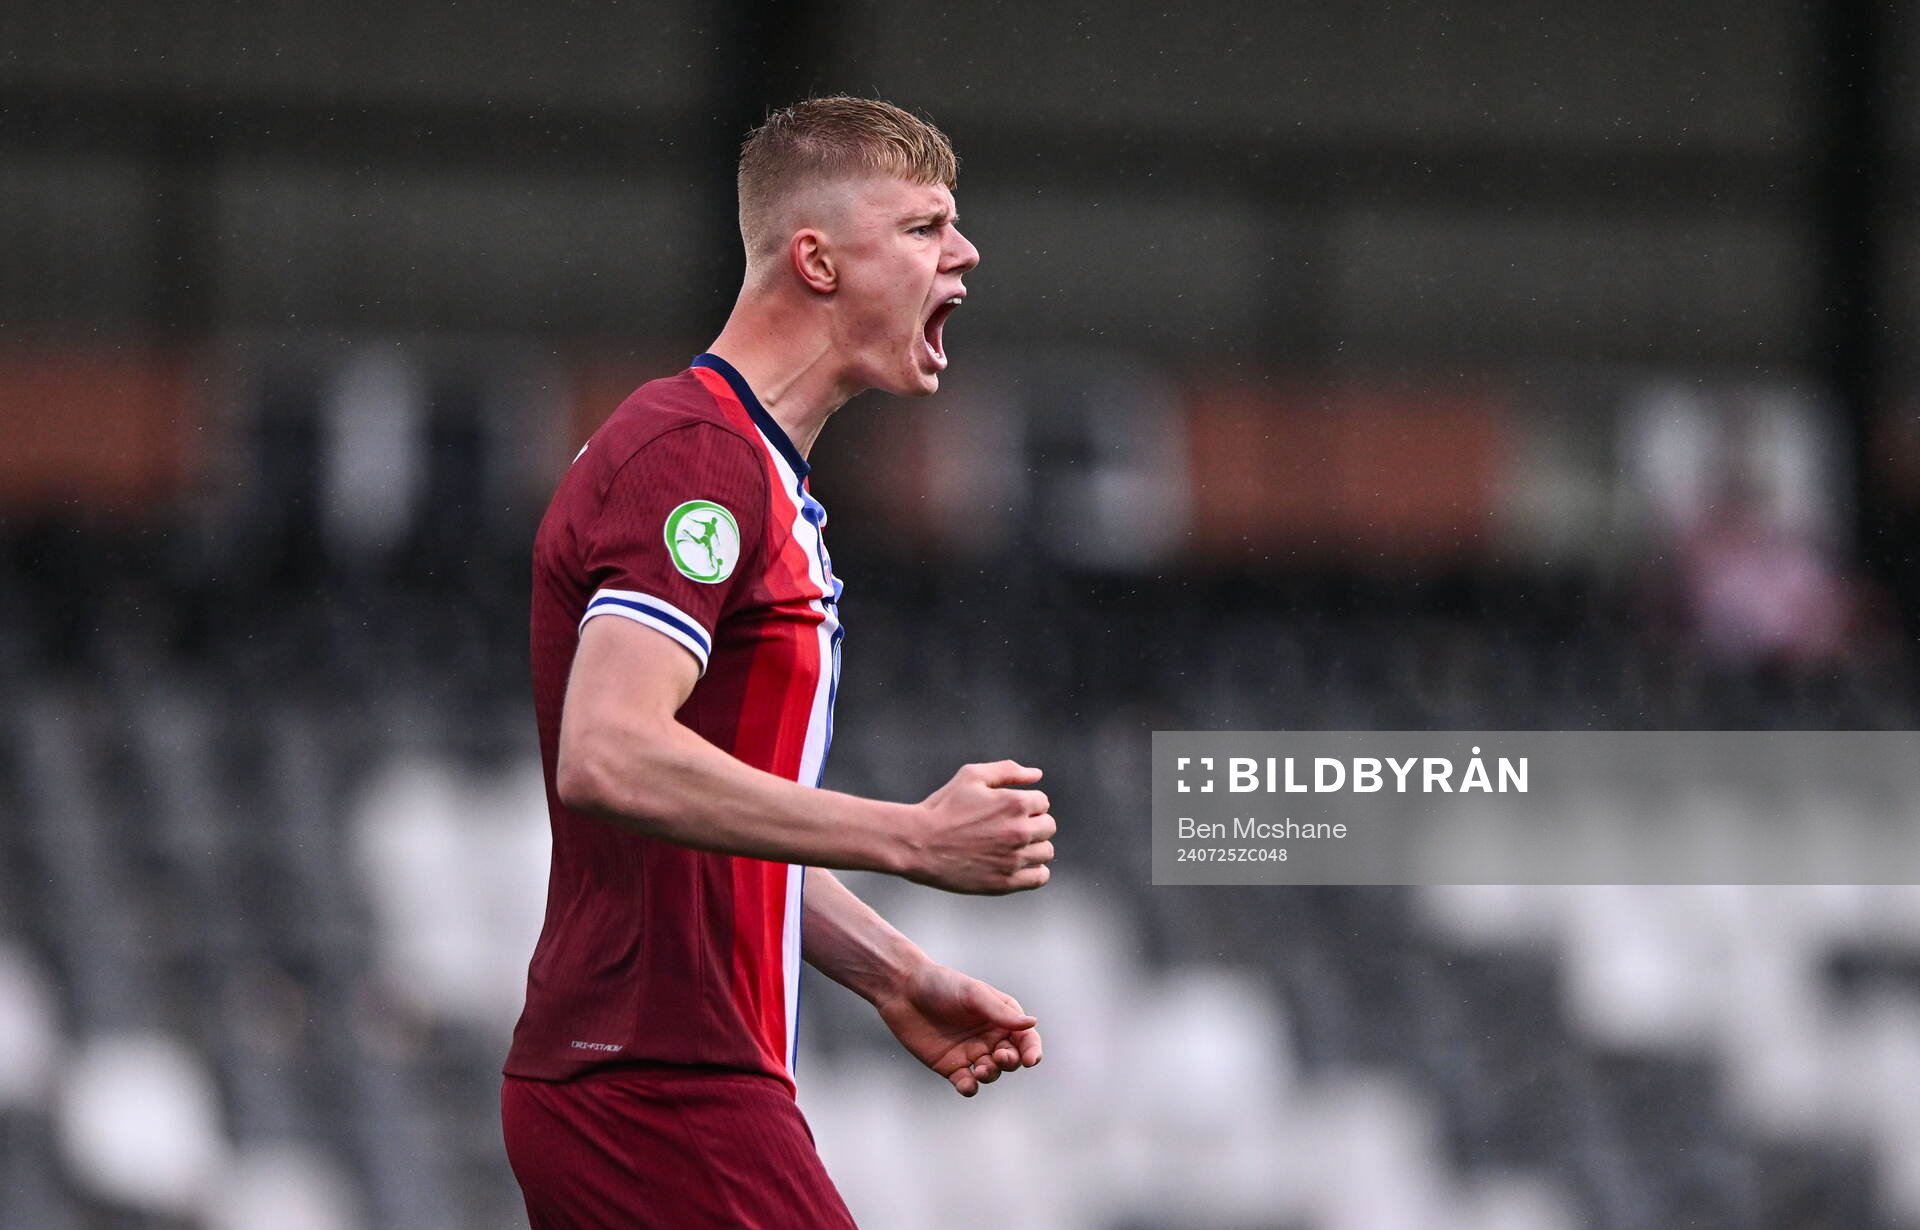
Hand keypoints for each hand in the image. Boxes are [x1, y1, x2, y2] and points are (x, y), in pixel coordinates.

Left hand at [874, 962, 1042, 1096]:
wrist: (903, 990)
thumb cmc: (940, 984)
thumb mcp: (973, 994)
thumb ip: (1000, 1011)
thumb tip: (1031, 1022)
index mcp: (1000, 1016)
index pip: (1025, 1037)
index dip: (1032, 1050)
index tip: (1031, 1060)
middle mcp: (989, 1037)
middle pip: (1011, 1058)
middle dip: (1011, 1062)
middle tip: (999, 1056)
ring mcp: (970, 1053)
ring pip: (991, 1073)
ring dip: (991, 1074)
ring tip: (981, 1068)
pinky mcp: (951, 1067)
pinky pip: (967, 1083)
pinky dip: (970, 1087)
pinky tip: (968, 1083)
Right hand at [906, 761, 1054, 893]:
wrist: (917, 843)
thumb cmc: (942, 808)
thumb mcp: (971, 776)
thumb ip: (1008, 771)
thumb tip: (1036, 774)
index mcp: (1015, 803)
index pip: (1042, 803)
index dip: (1026, 804)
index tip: (1008, 810)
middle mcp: (1020, 831)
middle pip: (1048, 827)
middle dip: (1033, 824)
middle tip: (1008, 827)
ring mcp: (1014, 859)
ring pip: (1046, 852)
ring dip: (1034, 847)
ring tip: (1011, 846)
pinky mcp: (1006, 882)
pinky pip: (1040, 877)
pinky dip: (1035, 871)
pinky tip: (1019, 865)